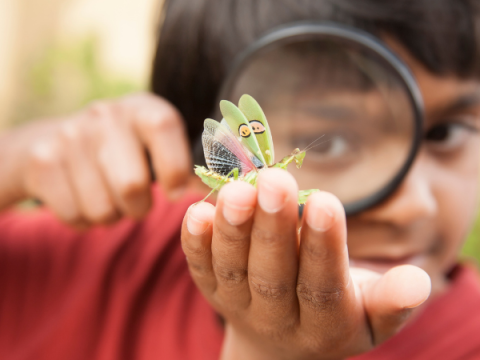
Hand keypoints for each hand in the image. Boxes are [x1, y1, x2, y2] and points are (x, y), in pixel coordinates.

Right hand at [0, 93, 191, 226]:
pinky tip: (83, 198)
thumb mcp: (154, 145)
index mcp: (141, 108)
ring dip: (112, 216)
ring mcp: (69, 135)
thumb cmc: (122, 152)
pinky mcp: (42, 161)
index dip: (175, 166)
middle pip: (131, 184)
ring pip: (102, 209)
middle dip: (139, 207)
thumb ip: (188, 165)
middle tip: (137, 203)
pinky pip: (74, 216)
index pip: (164, 125)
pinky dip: (84, 220)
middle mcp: (105, 115)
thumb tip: (225, 191)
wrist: (50, 143)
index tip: (176, 192)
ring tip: (108, 197)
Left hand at [181, 168, 430, 359]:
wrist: (283, 344)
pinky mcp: (212, 290)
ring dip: (232, 230)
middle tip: (275, 181)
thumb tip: (418, 282)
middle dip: (272, 229)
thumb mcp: (372, 315)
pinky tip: (196, 212)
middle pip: (272, 275)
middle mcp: (276, 318)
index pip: (322, 285)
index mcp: (324, 324)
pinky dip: (195, 242)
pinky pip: (200, 268)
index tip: (323, 202)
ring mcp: (238, 305)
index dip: (322, 245)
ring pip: (232, 270)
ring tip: (237, 189)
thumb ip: (392, 300)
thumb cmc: (337, 314)